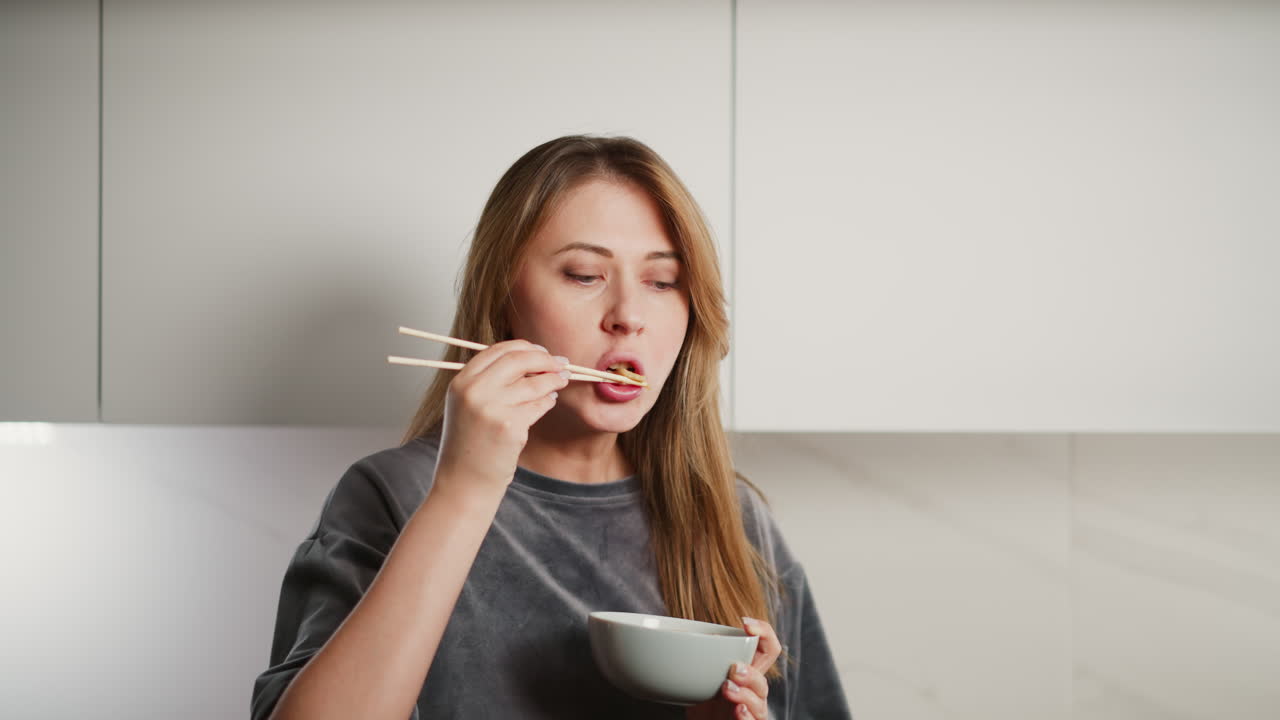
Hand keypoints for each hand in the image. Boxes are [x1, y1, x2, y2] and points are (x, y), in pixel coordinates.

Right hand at [434, 339, 568, 493]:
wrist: (464, 482)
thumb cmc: (470, 444)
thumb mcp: (468, 405)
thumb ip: (490, 381)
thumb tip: (532, 358)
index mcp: (461, 382)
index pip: (498, 349)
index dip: (525, 347)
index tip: (542, 352)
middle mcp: (473, 391)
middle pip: (518, 359)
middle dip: (545, 359)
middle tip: (561, 364)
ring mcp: (491, 408)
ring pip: (534, 383)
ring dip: (554, 380)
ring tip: (562, 381)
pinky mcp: (510, 426)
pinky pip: (539, 404)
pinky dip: (548, 401)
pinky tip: (550, 401)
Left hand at [686, 617, 781, 719]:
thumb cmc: (703, 700)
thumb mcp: (699, 674)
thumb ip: (699, 656)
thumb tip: (682, 633)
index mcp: (746, 671)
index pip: (767, 648)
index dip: (764, 632)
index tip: (745, 623)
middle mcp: (752, 690)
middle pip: (764, 678)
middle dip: (751, 673)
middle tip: (733, 668)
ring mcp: (751, 710)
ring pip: (760, 701)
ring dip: (746, 694)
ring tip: (727, 689)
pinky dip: (747, 716)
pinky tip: (738, 710)